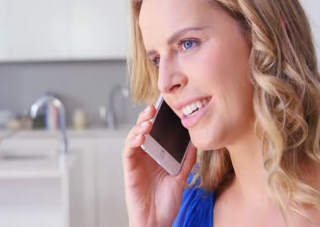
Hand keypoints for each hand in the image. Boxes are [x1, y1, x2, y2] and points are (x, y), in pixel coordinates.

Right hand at [123, 106, 196, 226]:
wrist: (156, 222)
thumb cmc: (165, 203)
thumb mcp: (180, 178)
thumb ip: (185, 161)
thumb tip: (194, 143)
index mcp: (156, 156)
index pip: (156, 133)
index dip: (158, 119)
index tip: (166, 107)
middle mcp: (145, 156)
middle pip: (143, 131)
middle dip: (146, 117)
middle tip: (154, 107)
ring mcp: (136, 162)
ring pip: (133, 137)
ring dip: (140, 127)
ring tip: (149, 121)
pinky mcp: (129, 169)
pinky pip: (128, 151)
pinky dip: (133, 141)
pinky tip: (142, 136)